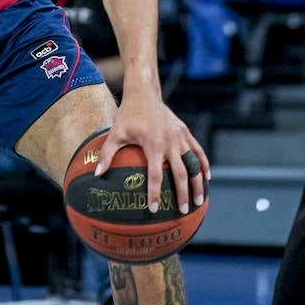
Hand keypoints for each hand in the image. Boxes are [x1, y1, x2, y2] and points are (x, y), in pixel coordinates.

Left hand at [97, 94, 208, 214]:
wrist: (144, 93)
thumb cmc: (127, 114)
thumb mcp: (115, 133)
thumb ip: (106, 154)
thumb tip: (97, 174)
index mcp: (153, 145)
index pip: (156, 175)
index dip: (155, 193)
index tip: (155, 209)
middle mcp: (170, 142)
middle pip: (180, 174)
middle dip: (182, 194)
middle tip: (182, 211)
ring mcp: (180, 137)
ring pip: (193, 164)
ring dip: (198, 183)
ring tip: (199, 201)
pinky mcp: (185, 132)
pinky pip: (198, 151)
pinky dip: (203, 164)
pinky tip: (207, 177)